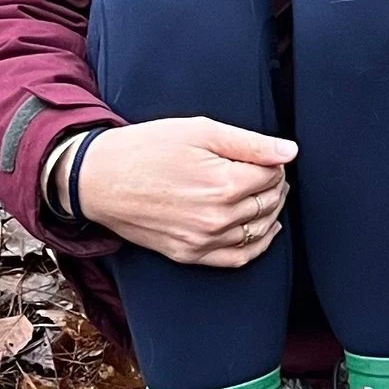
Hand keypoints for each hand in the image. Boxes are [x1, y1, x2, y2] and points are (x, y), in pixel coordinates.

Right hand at [75, 118, 297, 266]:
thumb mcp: (200, 131)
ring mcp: (202, 241)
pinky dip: (258, 244)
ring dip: (270, 210)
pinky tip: (265, 229)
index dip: (275, 162)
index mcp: (223, 184)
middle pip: (269, 202)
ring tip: (266, 193)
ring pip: (259, 229)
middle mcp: (217, 219)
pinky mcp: (189, 255)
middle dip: (275, 184)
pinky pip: (238, 258)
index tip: (265, 155)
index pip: (273, 175)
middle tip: (267, 170)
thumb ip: (251, 143)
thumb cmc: (146, 149)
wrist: (98, 179)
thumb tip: (290, 152)